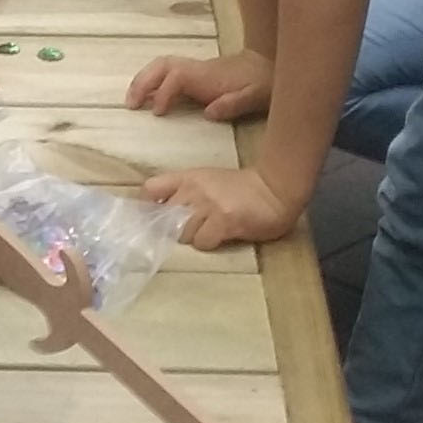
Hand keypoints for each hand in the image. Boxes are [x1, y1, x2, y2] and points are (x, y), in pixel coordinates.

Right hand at [126, 46, 272, 120]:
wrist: (271, 67)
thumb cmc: (263, 84)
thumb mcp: (256, 96)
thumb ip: (235, 104)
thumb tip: (209, 112)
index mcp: (208, 76)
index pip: (177, 77)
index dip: (164, 92)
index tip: (157, 113)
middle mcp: (197, 69)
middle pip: (162, 65)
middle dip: (143, 81)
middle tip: (130, 104)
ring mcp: (195, 69)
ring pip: (162, 66)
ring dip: (144, 80)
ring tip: (131, 101)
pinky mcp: (195, 74)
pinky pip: (167, 72)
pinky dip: (152, 81)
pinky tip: (147, 99)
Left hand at [141, 160, 296, 248]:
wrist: (274, 189)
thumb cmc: (241, 188)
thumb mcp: (208, 182)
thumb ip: (186, 193)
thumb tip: (162, 215)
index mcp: (188, 177)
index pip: (151, 189)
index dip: (147, 207)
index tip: (153, 220)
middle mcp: (194, 190)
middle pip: (164, 218)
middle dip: (172, 230)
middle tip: (188, 233)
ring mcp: (208, 205)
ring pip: (183, 234)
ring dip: (193, 239)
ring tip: (209, 234)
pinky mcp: (224, 221)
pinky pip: (202, 243)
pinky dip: (209, 245)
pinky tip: (221, 238)